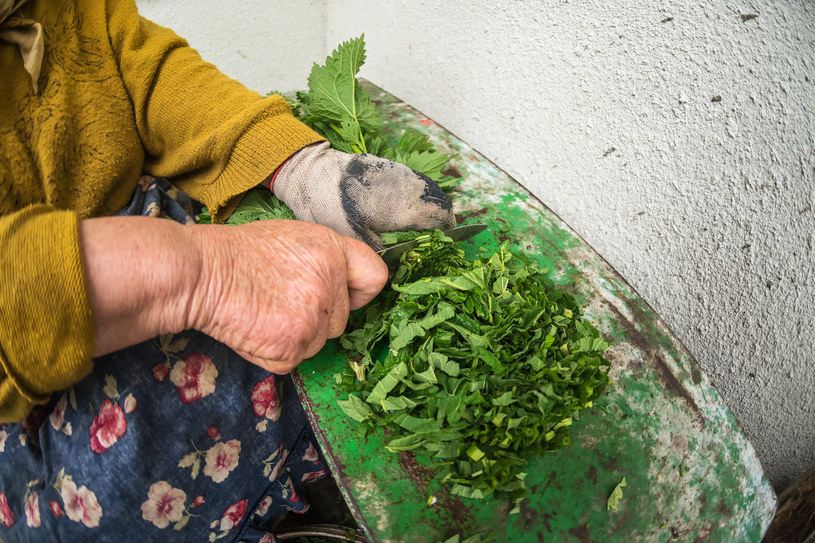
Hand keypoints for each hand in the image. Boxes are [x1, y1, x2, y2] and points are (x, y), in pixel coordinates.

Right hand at [185, 219, 386, 372]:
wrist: (200, 273)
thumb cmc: (237, 254)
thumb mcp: (292, 239)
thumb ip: (324, 261)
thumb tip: (341, 287)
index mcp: (332, 250)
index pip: (375, 277)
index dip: (359, 292)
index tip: (346, 296)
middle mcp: (331, 283)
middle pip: (342, 320)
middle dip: (317, 318)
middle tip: (280, 301)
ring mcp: (314, 318)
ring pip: (319, 343)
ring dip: (296, 337)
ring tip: (264, 312)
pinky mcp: (294, 346)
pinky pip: (294, 360)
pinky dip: (274, 352)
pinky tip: (255, 328)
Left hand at [272, 142, 455, 250]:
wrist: (311, 171)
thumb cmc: (328, 205)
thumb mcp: (353, 237)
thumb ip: (379, 252)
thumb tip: (396, 267)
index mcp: (401, 206)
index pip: (438, 217)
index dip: (448, 230)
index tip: (448, 241)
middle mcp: (406, 186)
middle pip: (439, 201)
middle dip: (444, 217)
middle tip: (441, 233)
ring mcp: (399, 172)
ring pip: (429, 188)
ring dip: (434, 203)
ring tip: (431, 220)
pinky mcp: (390, 166)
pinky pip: (416, 179)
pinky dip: (422, 192)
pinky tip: (413, 203)